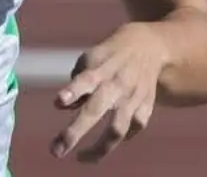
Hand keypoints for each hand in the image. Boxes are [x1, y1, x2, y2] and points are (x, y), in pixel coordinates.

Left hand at [51, 22, 166, 162]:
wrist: (149, 46)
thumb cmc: (110, 55)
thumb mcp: (91, 58)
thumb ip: (77, 83)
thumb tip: (63, 106)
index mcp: (100, 69)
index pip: (85, 79)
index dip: (72, 91)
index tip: (59, 101)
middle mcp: (116, 84)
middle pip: (96, 109)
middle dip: (75, 131)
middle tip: (57, 150)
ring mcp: (133, 97)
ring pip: (117, 129)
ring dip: (99, 148)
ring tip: (83, 158)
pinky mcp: (146, 106)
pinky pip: (134, 128)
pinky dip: (122, 137)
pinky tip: (109, 141)